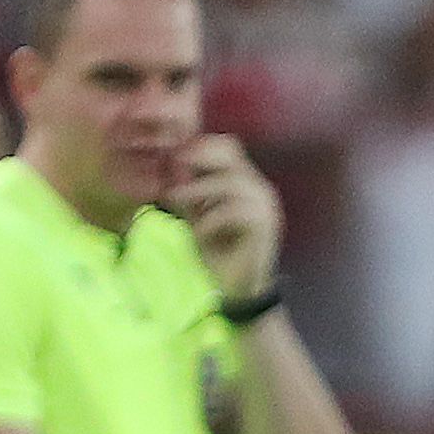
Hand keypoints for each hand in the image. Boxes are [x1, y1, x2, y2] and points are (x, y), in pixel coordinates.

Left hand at [168, 135, 281, 297]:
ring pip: (230, 182)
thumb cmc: (217, 250)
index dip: (199, 147)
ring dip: (197, 191)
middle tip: (173, 178)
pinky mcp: (265, 226)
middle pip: (230, 154)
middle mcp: (259, 188)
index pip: (227, 145)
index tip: (172, 162)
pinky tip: (198, 233)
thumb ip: (189, 191)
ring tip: (175, 203)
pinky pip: (232, 211)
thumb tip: (167, 168)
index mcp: (245, 182)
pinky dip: (209, 220)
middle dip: (196, 162)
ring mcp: (265, 206)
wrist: (238, 288)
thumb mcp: (196, 214)